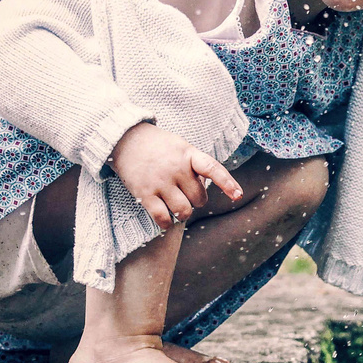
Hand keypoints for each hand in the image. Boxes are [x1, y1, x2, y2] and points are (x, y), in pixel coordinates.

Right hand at [109, 122, 243, 229]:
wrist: (125, 138)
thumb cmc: (157, 145)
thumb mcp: (180, 146)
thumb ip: (194, 164)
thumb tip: (207, 187)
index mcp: (189, 154)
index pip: (212, 169)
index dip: (227, 183)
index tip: (238, 195)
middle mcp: (176, 169)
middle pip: (199, 198)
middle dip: (197, 200)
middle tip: (187, 194)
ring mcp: (160, 182)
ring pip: (184, 211)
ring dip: (183, 213)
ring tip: (178, 207)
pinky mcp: (145, 193)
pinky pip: (163, 218)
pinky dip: (167, 223)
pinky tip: (166, 220)